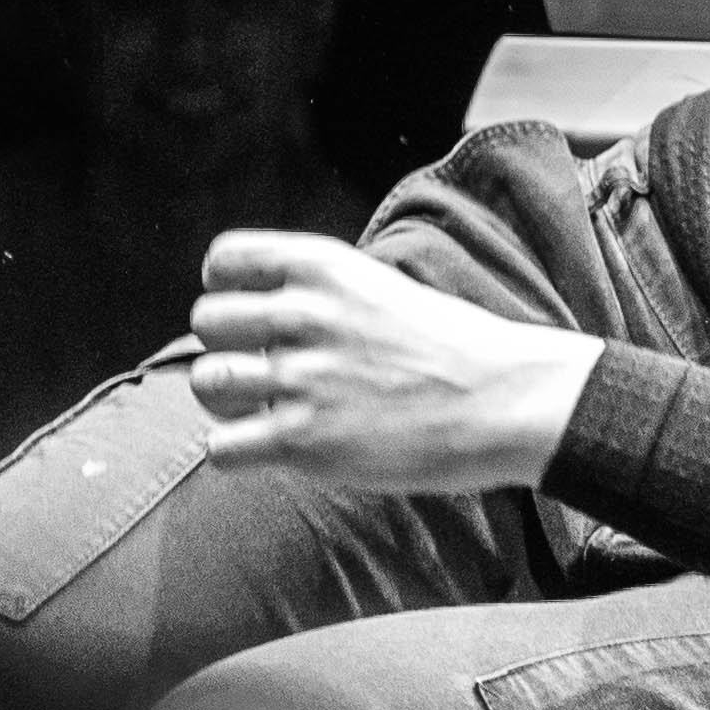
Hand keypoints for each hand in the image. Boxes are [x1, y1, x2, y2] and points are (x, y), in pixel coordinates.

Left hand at [185, 227, 603, 493]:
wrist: (504, 400)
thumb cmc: (452, 348)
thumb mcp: (381, 289)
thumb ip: (319, 293)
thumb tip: (260, 314)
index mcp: (324, 267)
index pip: (224, 259)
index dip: (226, 289)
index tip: (252, 315)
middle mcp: (304, 314)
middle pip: (205, 321)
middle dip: (227, 346)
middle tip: (265, 368)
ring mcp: (300, 378)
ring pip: (206, 380)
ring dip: (228, 398)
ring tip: (266, 408)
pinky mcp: (302, 441)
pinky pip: (220, 446)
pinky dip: (237, 450)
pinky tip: (272, 446)